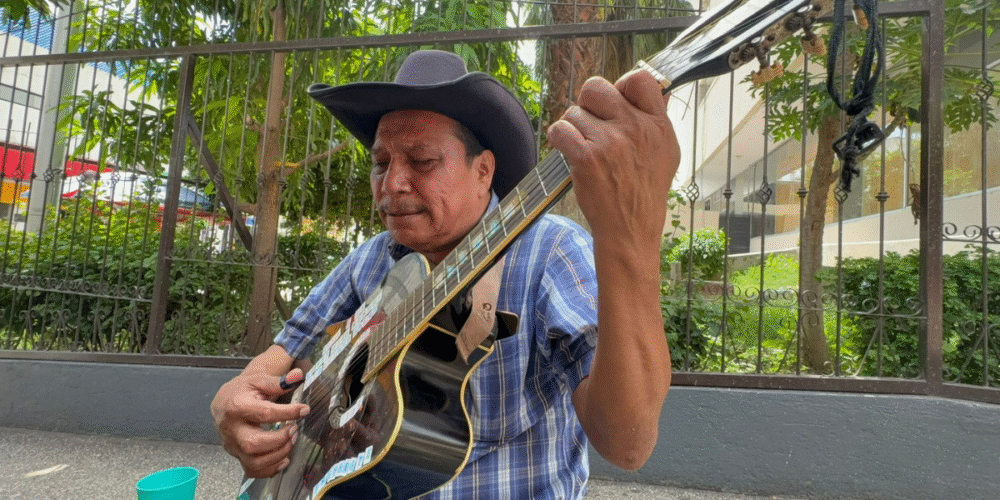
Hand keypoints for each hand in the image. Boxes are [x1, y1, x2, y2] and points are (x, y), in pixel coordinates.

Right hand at [210, 368, 309, 476]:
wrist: (224, 402)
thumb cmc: (242, 391)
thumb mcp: (258, 380)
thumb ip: (279, 381)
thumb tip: (298, 376)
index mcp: (237, 406)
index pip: (264, 413)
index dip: (287, 412)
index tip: (304, 410)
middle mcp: (232, 429)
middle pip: (253, 444)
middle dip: (279, 440)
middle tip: (294, 430)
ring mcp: (233, 445)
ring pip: (253, 461)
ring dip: (278, 455)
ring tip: (291, 441)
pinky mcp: (237, 455)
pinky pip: (252, 470)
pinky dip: (270, 469)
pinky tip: (283, 459)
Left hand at [547, 70, 680, 248]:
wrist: (630, 229)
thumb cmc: (644, 192)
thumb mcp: (666, 153)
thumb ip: (657, 120)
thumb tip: (653, 90)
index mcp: (657, 125)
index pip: (639, 79)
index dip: (621, 86)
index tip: (615, 106)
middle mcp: (635, 128)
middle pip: (596, 87)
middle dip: (588, 104)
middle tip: (591, 126)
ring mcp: (610, 142)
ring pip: (574, 112)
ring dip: (574, 128)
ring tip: (585, 148)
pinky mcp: (586, 157)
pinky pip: (560, 129)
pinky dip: (559, 139)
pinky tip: (570, 152)